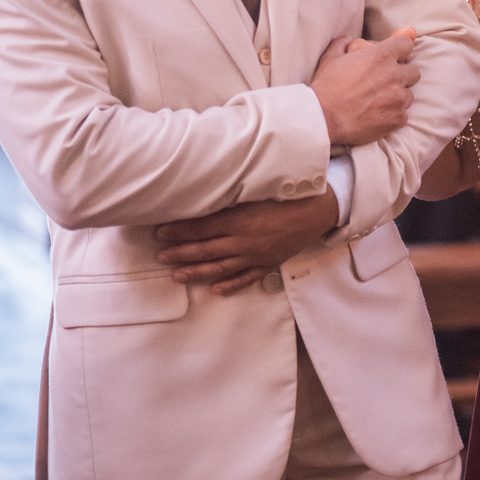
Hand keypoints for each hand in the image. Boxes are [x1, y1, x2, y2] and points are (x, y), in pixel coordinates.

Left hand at [155, 193, 338, 295]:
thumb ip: (230, 196)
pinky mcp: (268, 263)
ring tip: (176, 275)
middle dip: (179, 253)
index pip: (200, 228)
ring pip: (220, 268)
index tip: (159, 232)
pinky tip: (216, 290)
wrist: (319, 209)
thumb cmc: (287, 193)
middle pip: (205, 250)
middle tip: (160, 256)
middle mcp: (244, 242)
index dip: (178, 231)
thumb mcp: (255, 189)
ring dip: (196, 272)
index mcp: (239, 220)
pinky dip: (230, 285)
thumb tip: (205, 195)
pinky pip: (246, 278)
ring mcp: (256, 256)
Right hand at [311, 29, 419, 145]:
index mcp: (381, 56)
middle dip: (401, 75)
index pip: (406, 44)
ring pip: (409, 95)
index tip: (393, 57)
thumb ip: (345, 43)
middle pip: (413, 72)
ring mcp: (398, 99)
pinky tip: (377, 116)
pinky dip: (393, 115)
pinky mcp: (397, 119)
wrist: (323, 118)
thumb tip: (350, 39)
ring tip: (378, 101)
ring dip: (398, 96)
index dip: (399, 50)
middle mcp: (394, 75)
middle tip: (384, 82)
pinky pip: (403, 115)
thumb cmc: (326, 86)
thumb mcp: (332, 57)